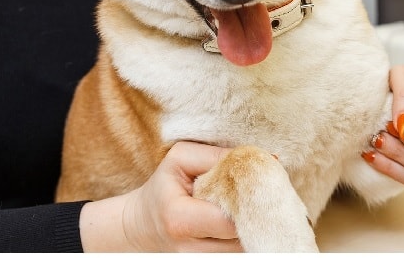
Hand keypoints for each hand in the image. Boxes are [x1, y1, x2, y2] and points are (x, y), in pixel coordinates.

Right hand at [80, 141, 242, 251]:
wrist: (143, 225)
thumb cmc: (163, 187)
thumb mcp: (180, 160)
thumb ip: (216, 156)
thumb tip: (260, 159)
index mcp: (179, 220)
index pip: (229, 219)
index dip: (247, 200)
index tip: (255, 182)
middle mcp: (189, 249)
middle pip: (240, 236)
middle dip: (253, 212)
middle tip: (257, 192)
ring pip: (242, 247)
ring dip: (250, 225)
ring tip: (245, 205)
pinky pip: (236, 251)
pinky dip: (241, 235)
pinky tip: (237, 219)